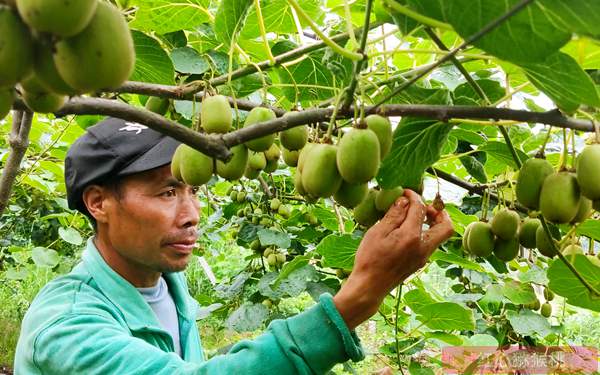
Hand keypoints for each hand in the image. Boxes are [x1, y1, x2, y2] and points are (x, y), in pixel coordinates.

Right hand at [333, 189, 453, 329]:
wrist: (370, 286)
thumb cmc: (370, 259)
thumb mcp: (377, 232)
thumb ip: (393, 215)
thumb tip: (404, 200)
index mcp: (411, 236)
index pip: (420, 209)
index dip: (414, 196)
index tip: (405, 192)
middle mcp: (423, 247)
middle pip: (445, 226)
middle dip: (439, 212)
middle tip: (424, 206)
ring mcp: (423, 257)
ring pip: (439, 236)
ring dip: (432, 223)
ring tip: (414, 216)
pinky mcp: (419, 263)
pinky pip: (429, 244)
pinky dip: (424, 233)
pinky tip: (407, 231)